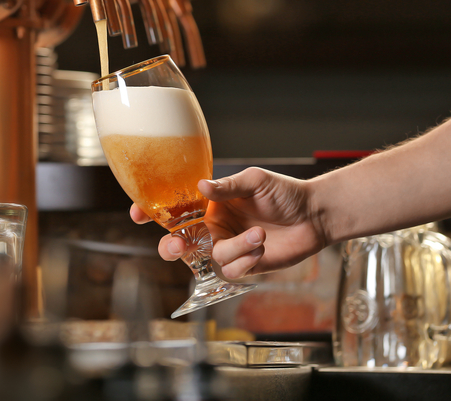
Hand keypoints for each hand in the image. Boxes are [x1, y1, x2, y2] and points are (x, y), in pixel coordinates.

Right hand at [130, 168, 326, 279]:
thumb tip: (199, 186)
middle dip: (173, 248)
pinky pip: (232, 270)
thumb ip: (227, 186)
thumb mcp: (254, 181)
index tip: (136, 213)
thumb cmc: (284, 192)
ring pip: (212, 258)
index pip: (173, 210)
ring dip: (235, 248)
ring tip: (260, 234)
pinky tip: (263, 246)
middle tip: (180, 247)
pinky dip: (247, 260)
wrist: (313, 215)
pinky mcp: (245, 265)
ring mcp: (228, 247)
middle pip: (179, 244)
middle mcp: (213, 227)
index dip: (150, 212)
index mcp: (209, 205)